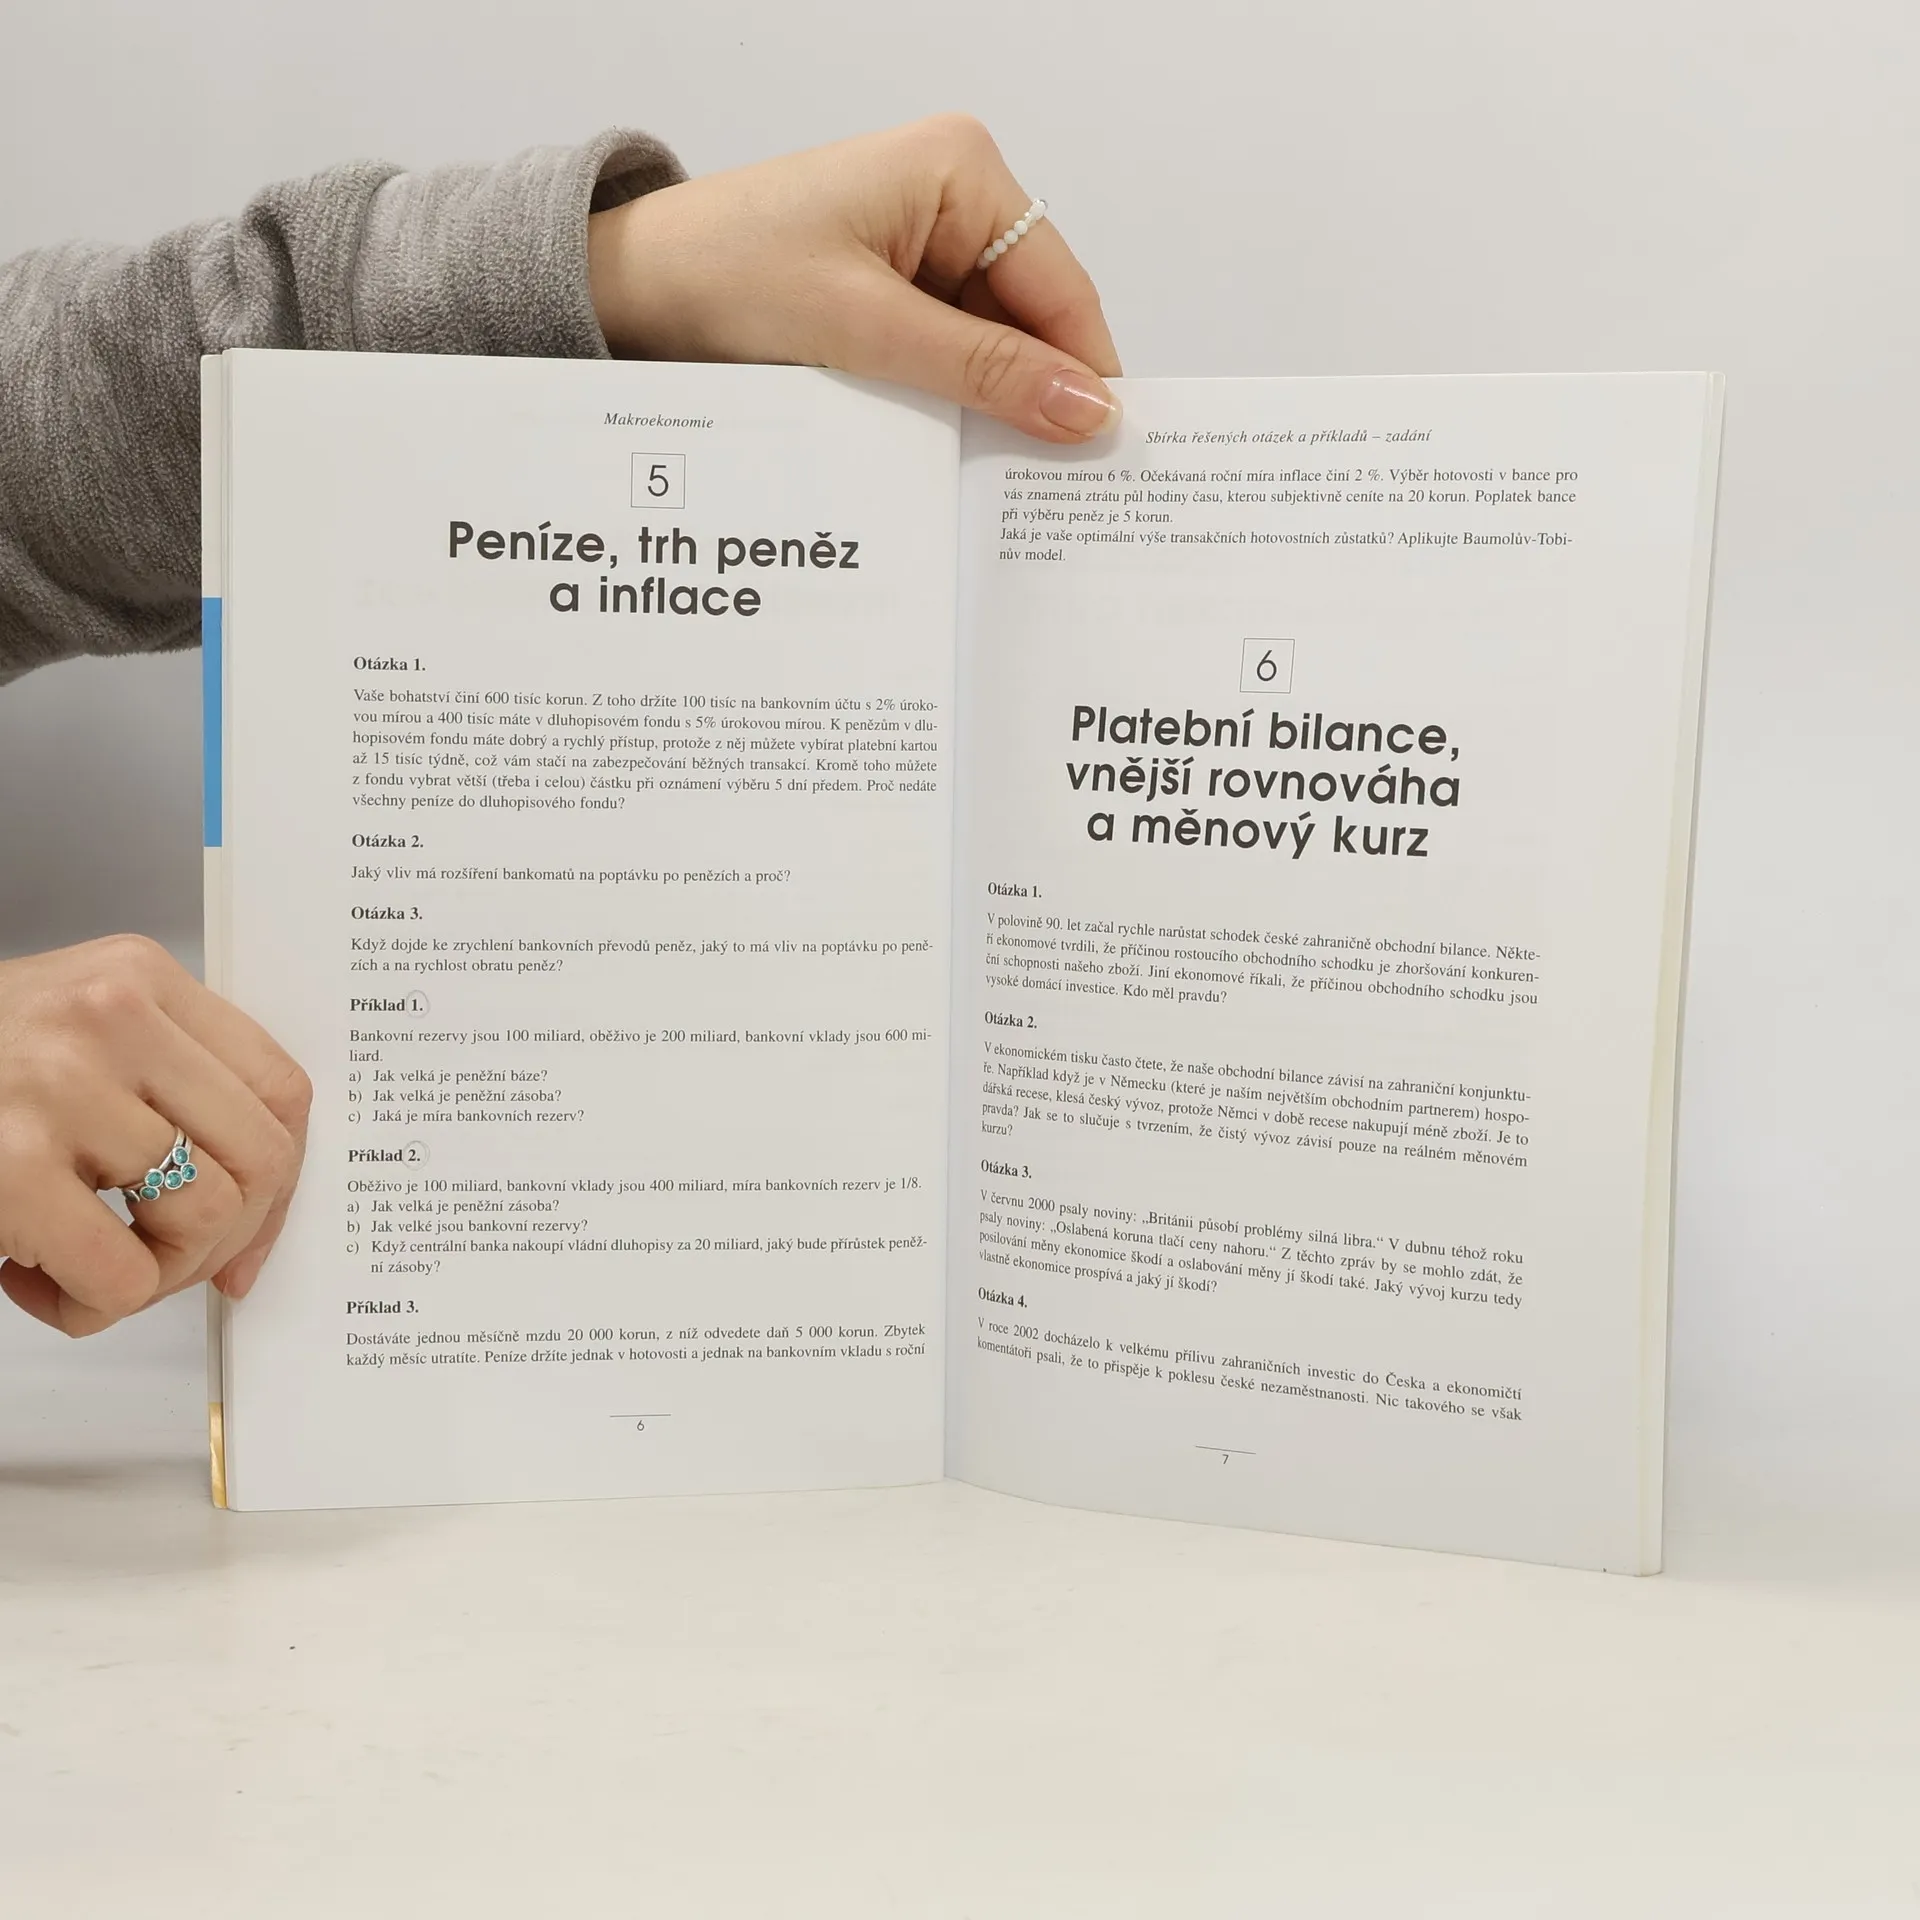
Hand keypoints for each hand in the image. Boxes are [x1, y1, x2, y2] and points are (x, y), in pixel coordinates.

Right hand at [0, 937, 310, 1336]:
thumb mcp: (77, 1037)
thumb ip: (169, 1086)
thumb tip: (257, 1217)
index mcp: (140, 978)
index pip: (281, 1089)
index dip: (283, 1178)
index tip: (253, 1227)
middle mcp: (111, 1019)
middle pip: (260, 1157)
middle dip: (224, 1236)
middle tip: (163, 1258)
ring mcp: (60, 1088)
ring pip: (201, 1217)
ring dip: (154, 1273)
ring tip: (88, 1263)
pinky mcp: (10, 1167)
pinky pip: (121, 1276)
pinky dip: (89, 1305)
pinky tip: (34, 1280)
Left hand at [588, 115, 1121, 442]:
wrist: (629, 288)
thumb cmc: (724, 274)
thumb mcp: (865, 328)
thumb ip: (983, 369)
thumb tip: (1086, 408)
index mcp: (960, 170)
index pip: (1060, 288)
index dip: (1085, 373)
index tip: (1104, 455)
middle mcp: (951, 198)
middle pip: (1031, 320)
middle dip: (1034, 396)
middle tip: (1048, 489)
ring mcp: (920, 244)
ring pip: (991, 347)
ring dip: (986, 407)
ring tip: (990, 479)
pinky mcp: (889, 289)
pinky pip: (946, 355)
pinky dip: (948, 403)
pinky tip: (944, 449)